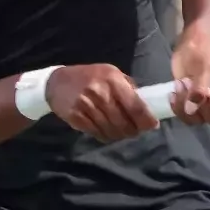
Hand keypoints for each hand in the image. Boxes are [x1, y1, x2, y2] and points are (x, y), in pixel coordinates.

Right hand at [45, 64, 159, 141]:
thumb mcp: (110, 73)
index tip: (152, 125)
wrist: (56, 83)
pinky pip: (98, 134)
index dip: (146, 120)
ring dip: (120, 135)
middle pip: (124, 122)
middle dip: (134, 130)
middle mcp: (100, 93)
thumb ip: (128, 87)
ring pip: (112, 131)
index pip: (135, 106)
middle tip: (136, 130)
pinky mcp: (77, 118)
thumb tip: (147, 104)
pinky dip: (106, 136)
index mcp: (112, 80)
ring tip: (122, 131)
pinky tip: (107, 131)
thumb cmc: (89, 76)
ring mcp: (87, 106)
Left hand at [169, 25, 209, 125]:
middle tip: (189, 83)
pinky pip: (186, 116)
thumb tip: (194, 107)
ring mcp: (207, 106)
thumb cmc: (203, 50)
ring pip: (197, 119)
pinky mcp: (192, 105)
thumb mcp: (203, 65)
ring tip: (180, 84)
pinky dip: (178, 108)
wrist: (190, 44)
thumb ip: (200, 86)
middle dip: (199, 103)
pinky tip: (173, 94)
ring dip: (185, 105)